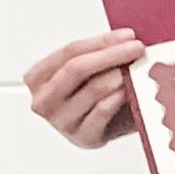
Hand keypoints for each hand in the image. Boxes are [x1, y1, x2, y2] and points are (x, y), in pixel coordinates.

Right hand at [23, 30, 144, 148]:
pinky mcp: (84, 137)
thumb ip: (97, 54)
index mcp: (38, 79)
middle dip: (111, 55)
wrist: (109, 129)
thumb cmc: (95, 97)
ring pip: (93, 89)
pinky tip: (131, 89)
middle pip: (76, 68)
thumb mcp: (89, 72)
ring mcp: (62, 121)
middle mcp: (44, 100)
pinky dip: (120, 96)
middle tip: (136, 48)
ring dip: (119, 75)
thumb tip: (124, 38)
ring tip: (137, 68)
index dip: (100, 42)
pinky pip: (103, 110)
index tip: (127, 36)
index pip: (68, 52)